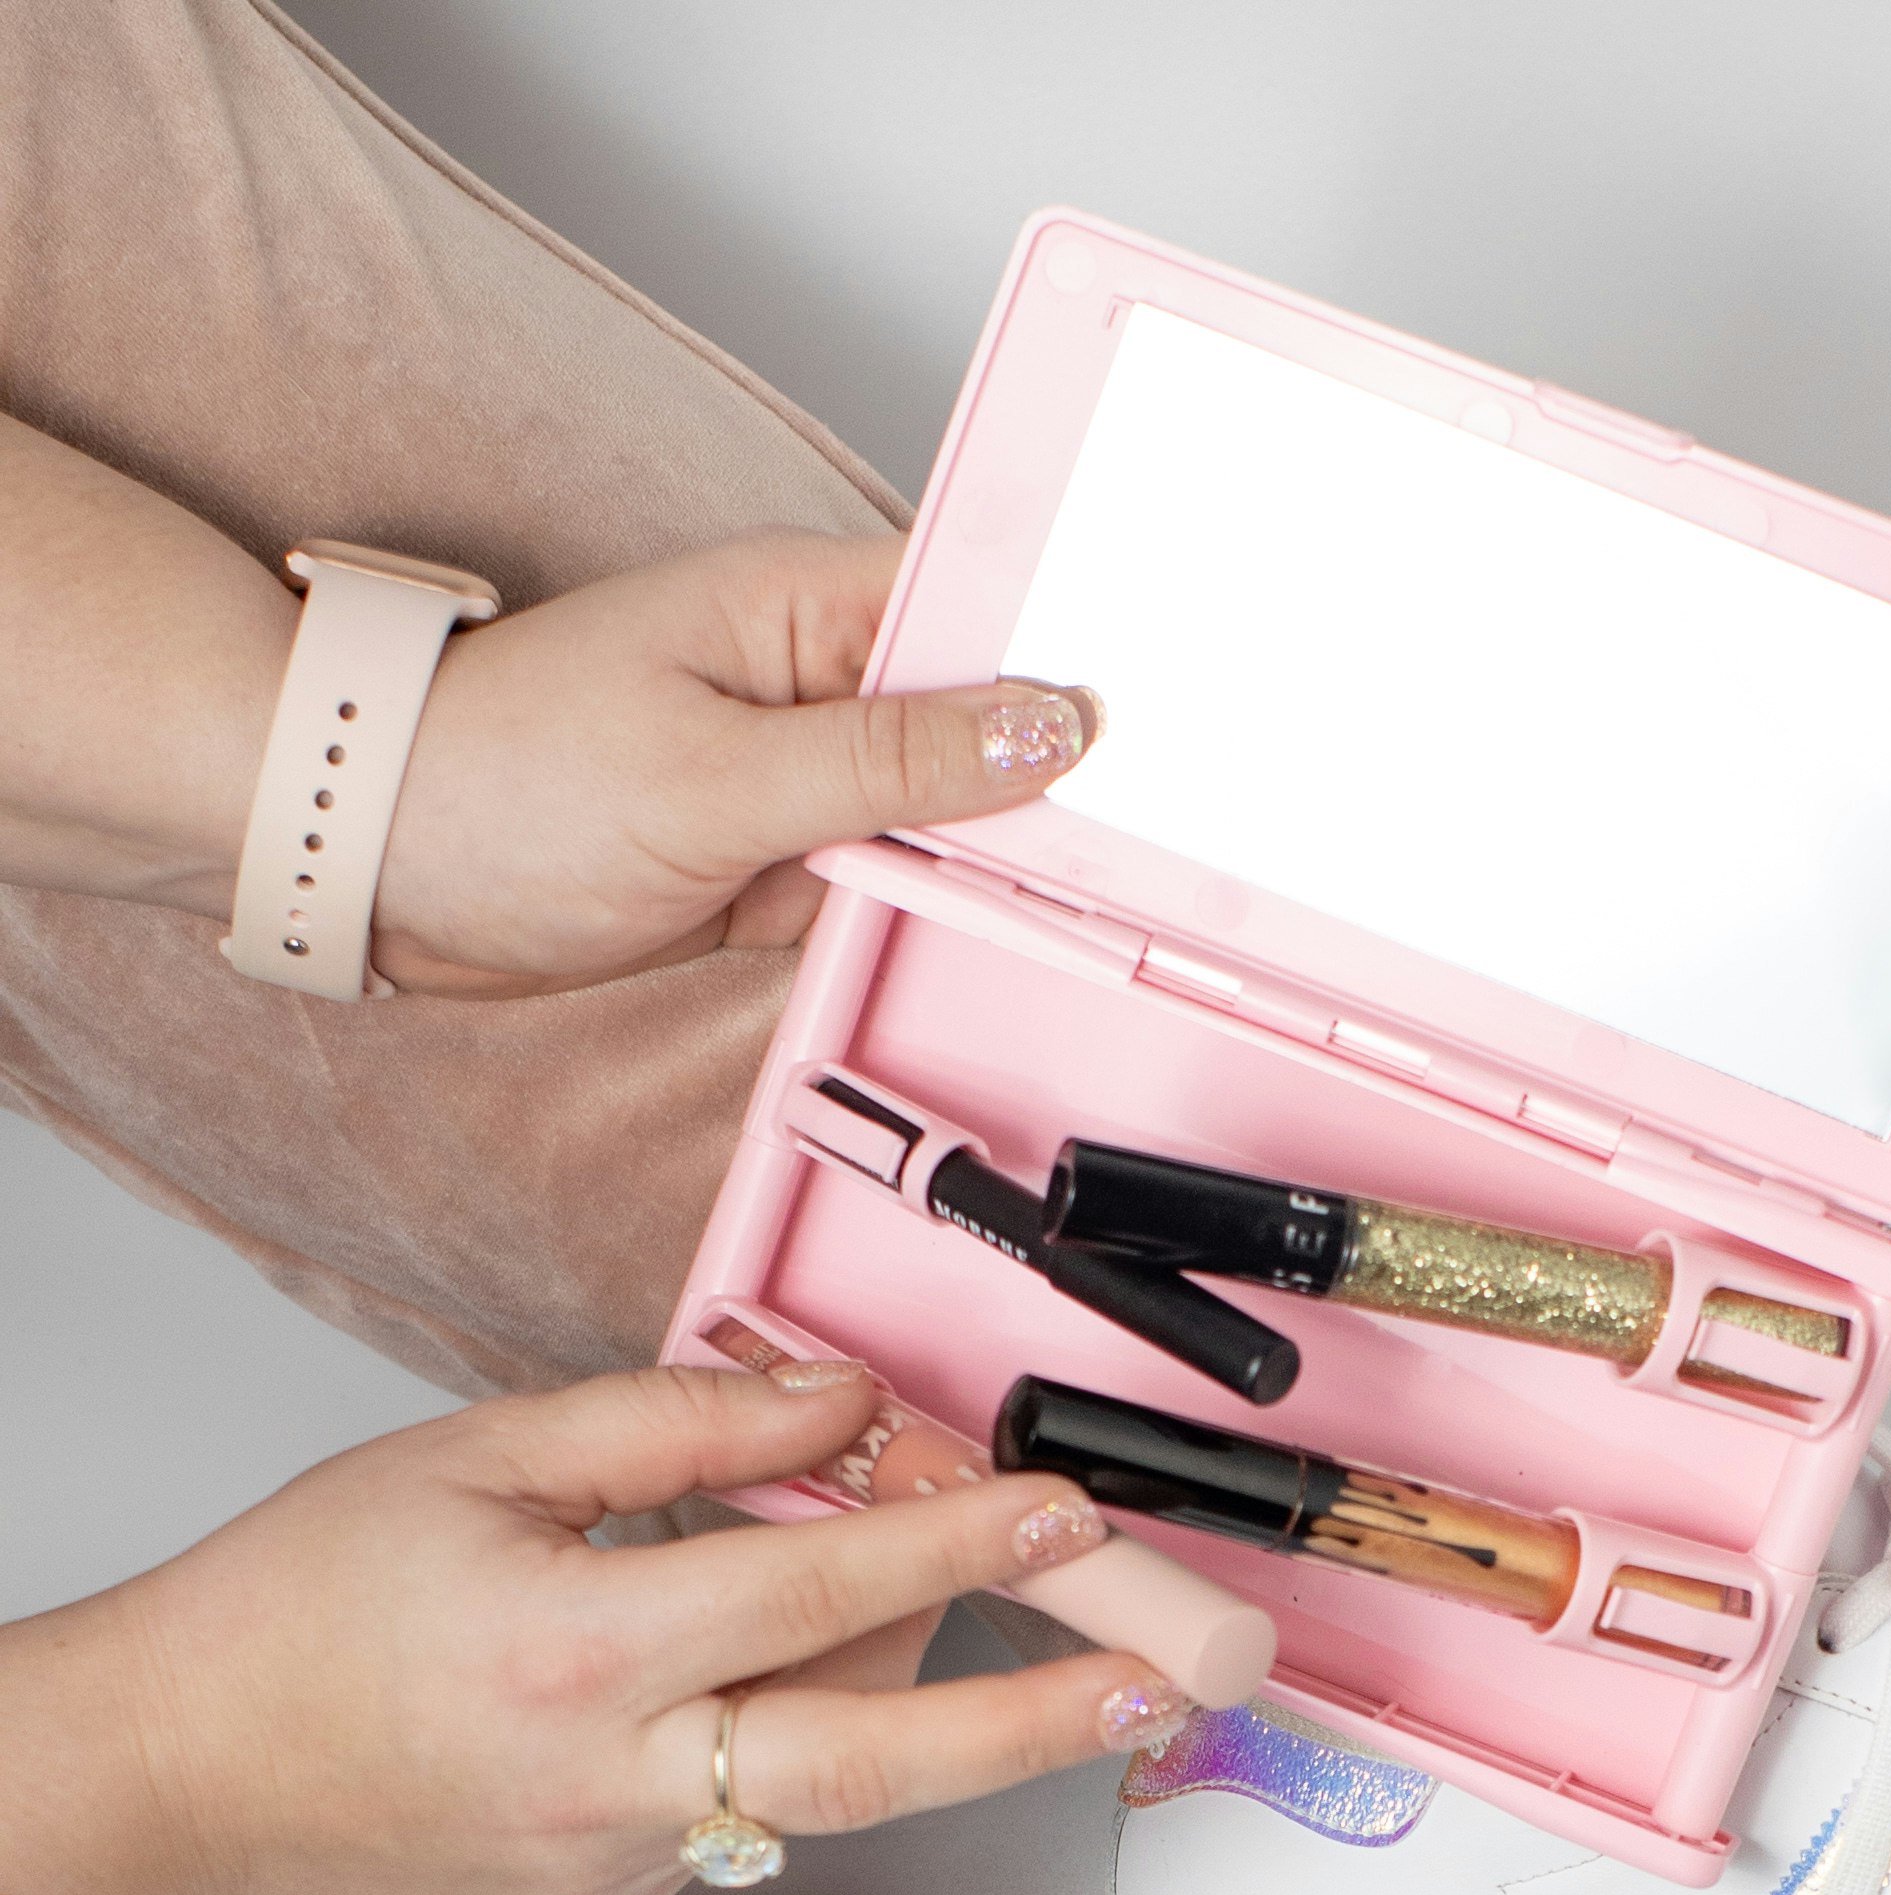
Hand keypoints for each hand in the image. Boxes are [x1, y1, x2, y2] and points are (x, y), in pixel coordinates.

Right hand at [0, 1359, 1188, 1894]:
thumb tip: (835, 1408)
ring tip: (947, 1593)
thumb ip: (670, 1430)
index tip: (1054, 1506)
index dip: (952, 1543)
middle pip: (873, 1764)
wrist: (190, 1782)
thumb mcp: (474, 1460)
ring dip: (906, 1694)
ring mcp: (625, 1870)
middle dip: (1033, 1721)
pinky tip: (745, 1675)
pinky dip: (784, 1733)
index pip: (812, 1594)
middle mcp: (612, 1785)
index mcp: (574, 1655)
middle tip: (1154, 1679)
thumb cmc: (306, 1611)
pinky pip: (753, 1813)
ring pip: (822, 1781)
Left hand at [372, 534, 1094, 994]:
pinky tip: (982, 942)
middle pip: (987, 724)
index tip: (1165, 739)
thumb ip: (894, 757)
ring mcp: (800, 776)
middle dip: (1056, 787)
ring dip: (995, 869)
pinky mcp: (774, 862)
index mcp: (807, 605)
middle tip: (1144, 859)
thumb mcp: (723, 774)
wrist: (375, 864)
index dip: (1081, 663)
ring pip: (947, 820)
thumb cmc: (504, 782)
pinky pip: (887, 889)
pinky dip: (924, 920)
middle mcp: (817, 681)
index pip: (987, 608)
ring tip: (1080, 913)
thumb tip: (1048, 723)